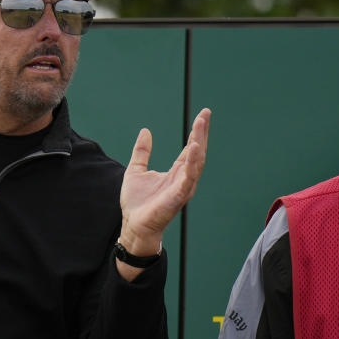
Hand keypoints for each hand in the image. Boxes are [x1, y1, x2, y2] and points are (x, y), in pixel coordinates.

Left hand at [118, 108, 210, 257]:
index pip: (190, 148)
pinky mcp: (178, 196)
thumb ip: (142, 152)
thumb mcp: (136, 170)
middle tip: (205, 114)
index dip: (196, 132)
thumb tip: (145, 131)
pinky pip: (188, 177)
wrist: (133, 224)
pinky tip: (194, 148)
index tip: (203, 115)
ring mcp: (183, 187)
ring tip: (200, 125)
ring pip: (196, 163)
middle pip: (197, 152)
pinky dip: (192, 163)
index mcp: (176, 172)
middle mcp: (183, 178)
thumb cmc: (137, 203)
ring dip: (199, 143)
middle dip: (201, 132)